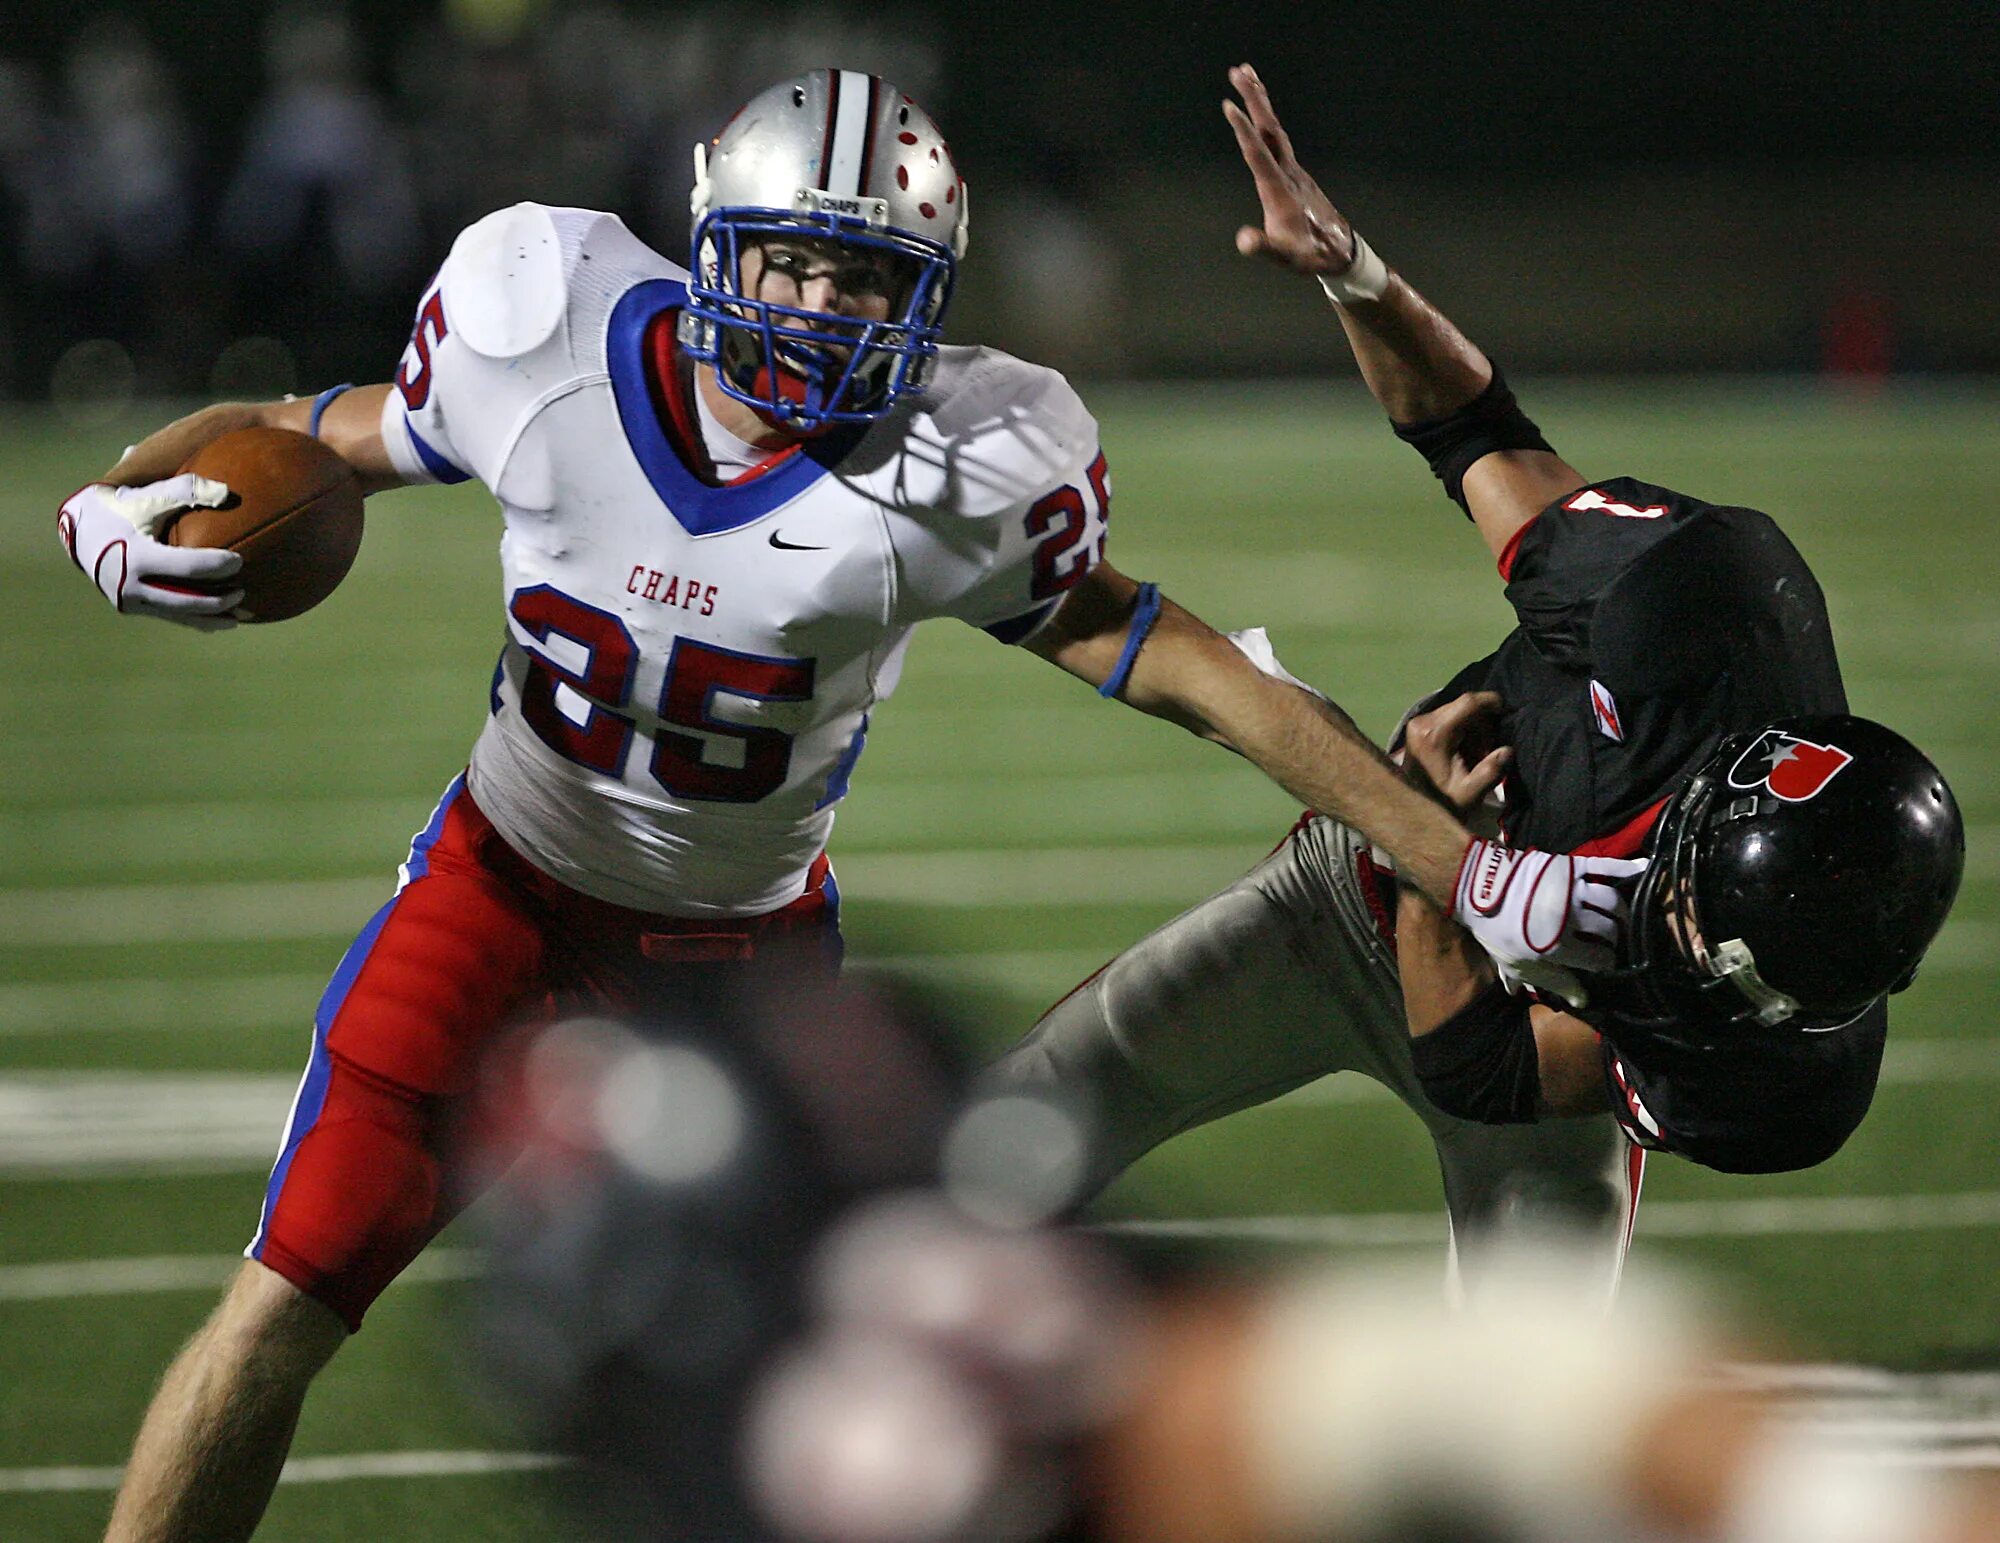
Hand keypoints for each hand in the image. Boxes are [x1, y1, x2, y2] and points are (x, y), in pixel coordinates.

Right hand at [57, 476, 243, 629]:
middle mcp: (129, 583)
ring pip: (177, 614)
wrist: (81, 529)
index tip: (240, 561)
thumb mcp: (149, 495)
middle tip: (243, 592)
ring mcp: (127, 599)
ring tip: (240, 616)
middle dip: (218, 600)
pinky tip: (218, 622)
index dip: (216, 566)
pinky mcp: (129, 606)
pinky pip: (167, 616)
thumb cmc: (123, 508)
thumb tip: (226, 493)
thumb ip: (187, 490)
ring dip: (210, 618)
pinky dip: (193, 620)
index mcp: (135, 555)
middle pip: (184, 600)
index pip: (186, 567)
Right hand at [1222, 63, 1361, 277]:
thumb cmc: (1309, 255)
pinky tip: (1261, 112)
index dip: (1243, 130)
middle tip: (1237, 70)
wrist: (1339, 251)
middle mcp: (1288, 173)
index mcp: (1279, 190)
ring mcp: (1292, 170)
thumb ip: (1265, 248)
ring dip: (1260, 101)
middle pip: (1269, 129)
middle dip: (1254, 99)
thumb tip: (1245, 241)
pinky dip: (1266, 118)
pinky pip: (1277, 137)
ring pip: (1274, 128)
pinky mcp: (1294, 172)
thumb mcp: (1287, 258)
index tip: (1229, 105)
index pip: (1258, 154)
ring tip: (1245, 75)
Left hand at [1402, 691, 1512, 814]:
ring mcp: (1418, 723)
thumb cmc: (1442, 802)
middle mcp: (1423, 722)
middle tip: (1487, 752)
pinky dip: (1463, 731)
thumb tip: (1506, 750)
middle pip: (1465, 706)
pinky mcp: (1418, 728)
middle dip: (1484, 725)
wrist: (1410, 810)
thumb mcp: (1470, 793)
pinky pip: (1449, 718)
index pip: (1468, 702)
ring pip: (1458, 711)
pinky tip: (1464, 753)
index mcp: (1434, 733)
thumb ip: (1490, 772)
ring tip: (1475, 757)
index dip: (1492, 702)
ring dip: (1474, 729)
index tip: (1508, 713)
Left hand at [1453, 841, 1646, 1006]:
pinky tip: (1642, 870)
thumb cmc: (1496, 931)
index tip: (1605, 965)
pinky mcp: (1569, 866)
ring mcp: (1572, 889)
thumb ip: (1553, 982)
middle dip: (1615, 939)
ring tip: (1622, 917)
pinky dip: (1626, 868)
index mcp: (1557, 946)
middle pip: (1610, 931)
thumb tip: (1583, 1002)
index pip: (1599, 960)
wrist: (1477, 888)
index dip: (1605, 965)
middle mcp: (1571, 918)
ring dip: (1622, 911)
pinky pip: (1604, 866)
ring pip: (1613, 902)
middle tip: (1613, 942)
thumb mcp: (1518, 964)